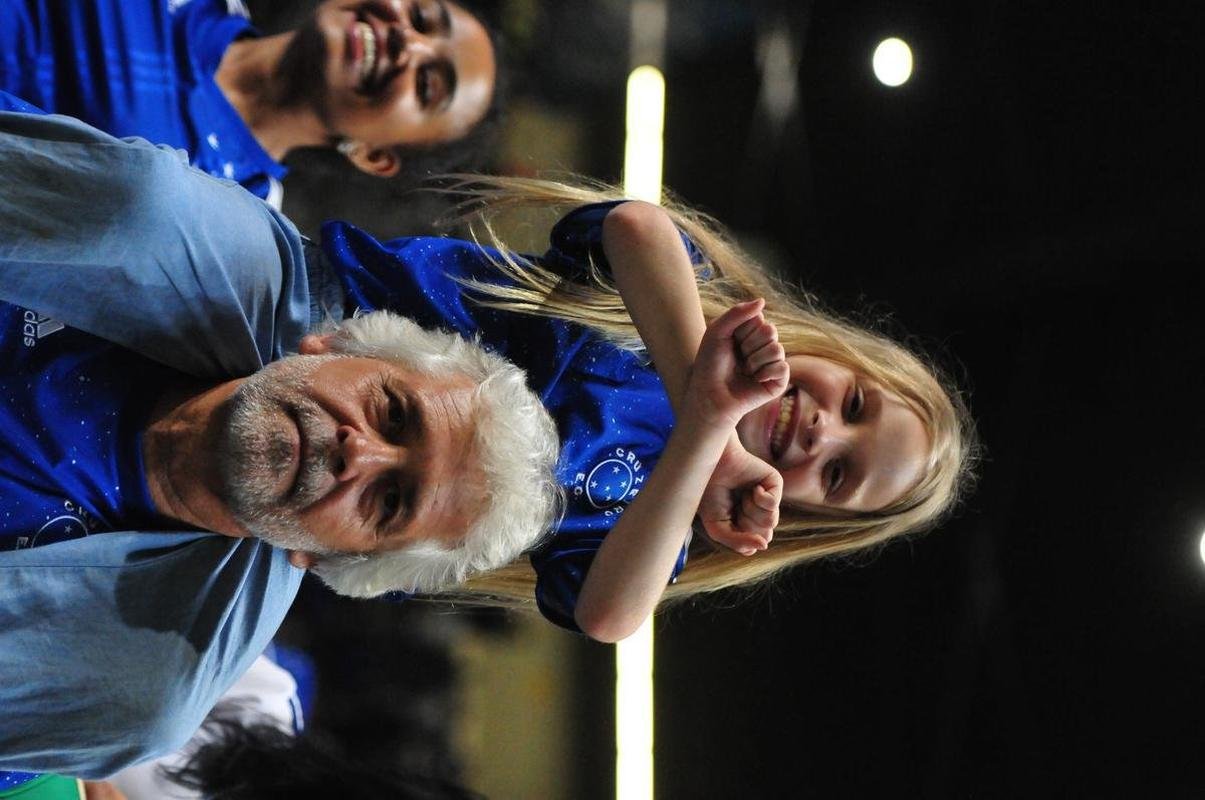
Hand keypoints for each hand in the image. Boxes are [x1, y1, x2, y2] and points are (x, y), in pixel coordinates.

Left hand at [686, 299, 789, 426]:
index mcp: (749, 333)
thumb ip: (737, 313)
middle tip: (737, 358)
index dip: (742, 329)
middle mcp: (763, 346)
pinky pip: (782, 367)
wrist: (709, 396)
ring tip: (744, 371)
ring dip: (755, 360)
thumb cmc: (709, 365)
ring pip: (777, 349)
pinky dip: (766, 373)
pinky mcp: (778, 381)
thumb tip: (762, 300)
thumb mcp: (717, 332)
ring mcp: (772, 363)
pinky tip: (756, 380)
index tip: (729, 342)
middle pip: (770, 331)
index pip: (759, 318)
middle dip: (749, 344)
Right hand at [697, 433, 782, 555]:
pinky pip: (774, 504)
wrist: (708, 465)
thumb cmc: (709, 495)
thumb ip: (738, 543)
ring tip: (741, 494)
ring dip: (750, 510)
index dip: (739, 537)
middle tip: (733, 506)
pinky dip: (759, 497)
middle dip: (746, 523)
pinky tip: (752, 486)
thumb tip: (765, 545)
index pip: (753, 547)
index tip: (726, 520)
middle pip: (765, 536)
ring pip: (771, 522)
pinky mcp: (775, 484)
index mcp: (746, 525)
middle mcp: (760, 513)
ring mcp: (769, 499)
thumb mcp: (717, 528)